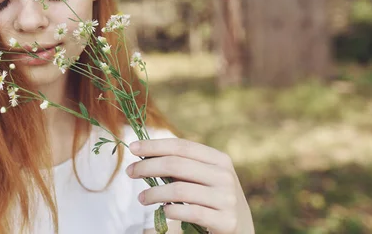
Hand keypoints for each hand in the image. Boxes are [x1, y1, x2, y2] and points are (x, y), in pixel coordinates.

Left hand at [125, 138, 254, 233]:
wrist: (241, 229)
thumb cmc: (213, 198)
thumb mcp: (204, 177)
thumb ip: (182, 166)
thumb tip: (145, 154)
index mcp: (219, 159)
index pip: (181, 146)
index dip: (155, 145)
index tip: (132, 148)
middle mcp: (225, 176)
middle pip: (177, 165)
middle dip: (148, 167)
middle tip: (130, 172)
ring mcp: (227, 198)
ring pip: (179, 190)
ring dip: (154, 193)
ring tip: (141, 198)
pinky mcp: (226, 221)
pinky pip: (190, 212)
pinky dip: (171, 211)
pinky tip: (163, 211)